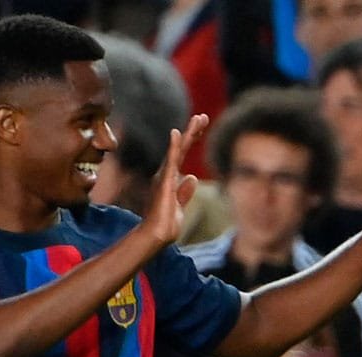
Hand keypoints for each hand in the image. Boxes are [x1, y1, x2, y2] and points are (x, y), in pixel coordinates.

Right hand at [140, 113, 208, 246]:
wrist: (158, 234)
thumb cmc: (167, 223)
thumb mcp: (180, 205)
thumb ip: (185, 192)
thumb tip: (191, 177)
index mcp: (169, 178)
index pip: (182, 154)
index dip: (192, 138)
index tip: (201, 125)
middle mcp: (166, 173)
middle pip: (181, 148)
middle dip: (193, 131)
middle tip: (203, 116)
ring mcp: (165, 176)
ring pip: (178, 150)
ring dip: (189, 134)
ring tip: (198, 119)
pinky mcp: (164, 181)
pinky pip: (170, 161)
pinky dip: (173, 147)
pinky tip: (176, 133)